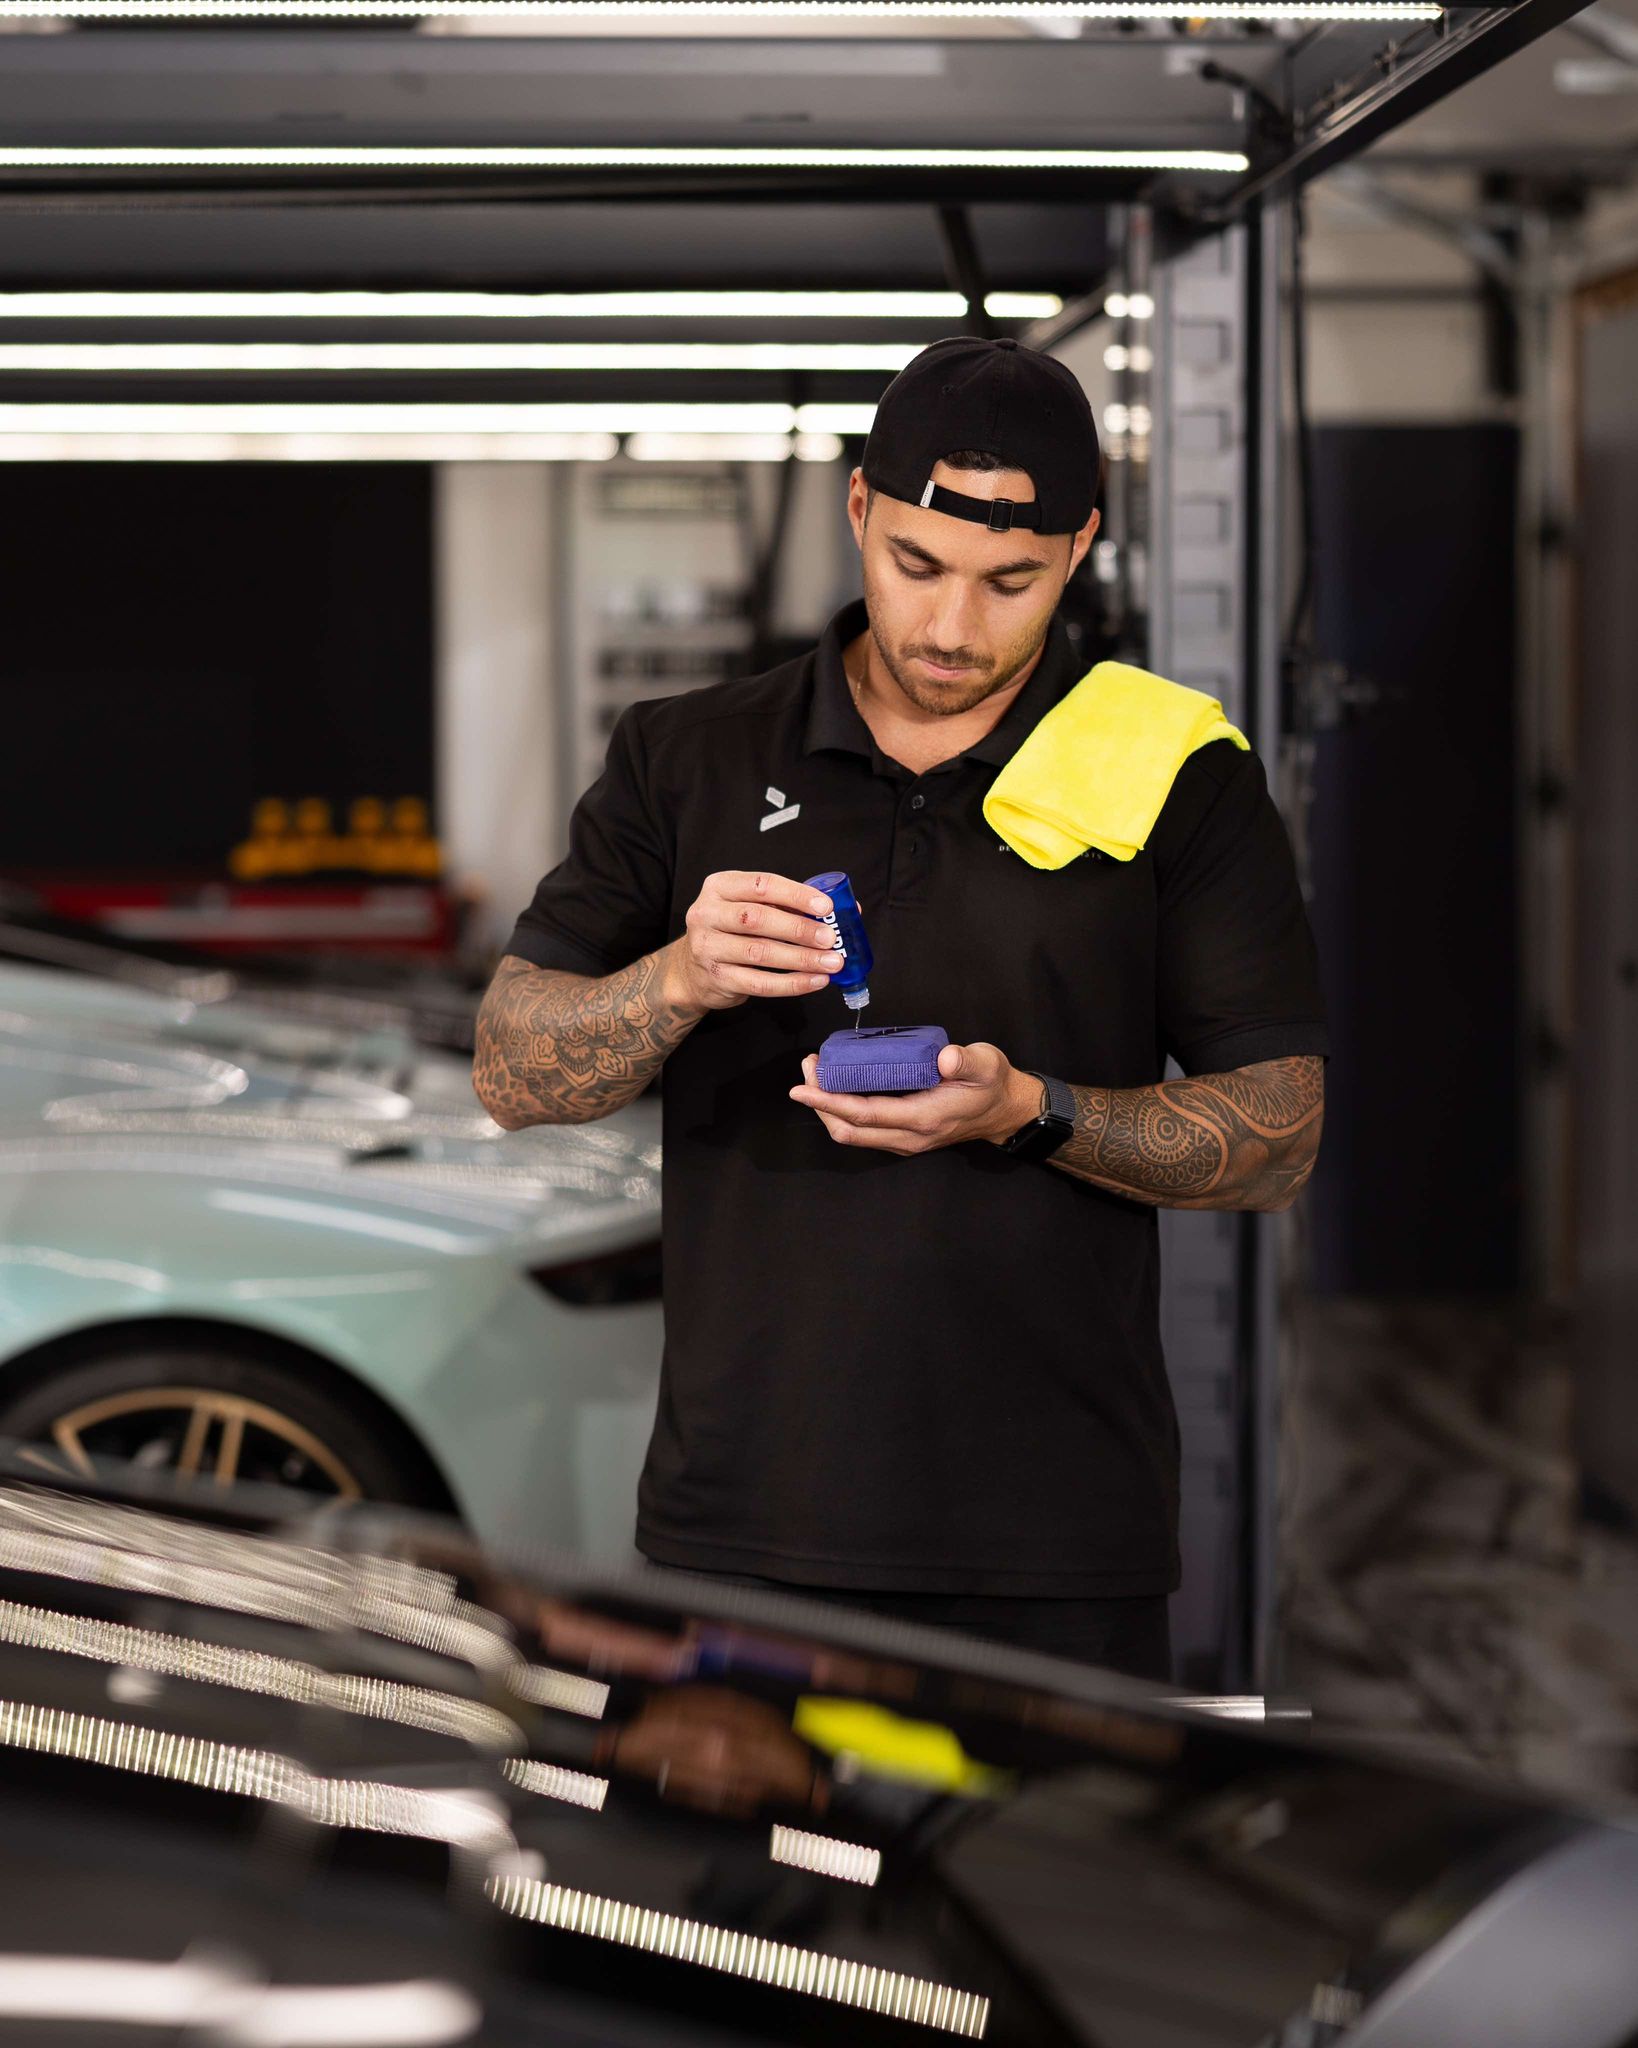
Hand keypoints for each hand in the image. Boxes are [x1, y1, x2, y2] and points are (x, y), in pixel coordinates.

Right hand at [663, 870, 844, 1013]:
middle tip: (831, 938)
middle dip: (800, 929)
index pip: (761, 884)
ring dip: (801, 958)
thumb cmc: (732, 931)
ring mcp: (708, 947)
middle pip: (758, 918)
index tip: (825, 905)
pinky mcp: (717, 978)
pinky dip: (792, 983)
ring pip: (760, 952)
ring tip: (832, 962)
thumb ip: (791, 905)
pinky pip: (760, 982)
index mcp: (720, 886)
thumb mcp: (752, 907)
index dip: (796, 894)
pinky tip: (815, 981)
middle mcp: (708, 914)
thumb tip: (845, 909)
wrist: (691, 970)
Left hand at [789, 1040, 1044, 1154]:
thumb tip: (945, 1059)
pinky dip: (842, 1110)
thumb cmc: (992, 1083)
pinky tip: (838, 1084)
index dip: (829, 1102)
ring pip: (852, 1134)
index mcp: (923, 1118)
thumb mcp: (986, 1064)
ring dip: (828, 1108)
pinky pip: (863, 1130)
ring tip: (816, 1072)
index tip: (802, 1087)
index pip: (864, 1115)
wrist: (1005, 1111)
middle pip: (848, 1131)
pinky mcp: (902, 1136)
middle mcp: (908, 1136)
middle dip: (819, 1103)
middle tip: (809, 1067)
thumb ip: (965, 1061)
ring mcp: (904, 1140)